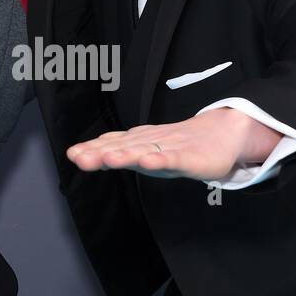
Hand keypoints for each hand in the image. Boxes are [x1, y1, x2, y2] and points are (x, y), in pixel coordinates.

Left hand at [65, 108, 281, 182]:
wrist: (222, 133)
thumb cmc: (179, 143)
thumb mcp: (147, 149)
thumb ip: (120, 150)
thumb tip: (87, 153)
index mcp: (140, 143)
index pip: (114, 145)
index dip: (93, 149)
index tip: (73, 154)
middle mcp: (151, 143)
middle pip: (124, 148)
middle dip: (101, 153)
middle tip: (80, 157)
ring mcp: (170, 148)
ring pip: (145, 152)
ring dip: (126, 155)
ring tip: (108, 158)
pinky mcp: (190, 157)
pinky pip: (173, 159)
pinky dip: (160, 160)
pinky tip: (147, 162)